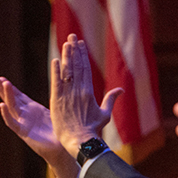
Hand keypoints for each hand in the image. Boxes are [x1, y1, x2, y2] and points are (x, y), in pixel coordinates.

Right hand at [0, 75, 67, 163]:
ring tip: (3, 83)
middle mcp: (25, 115)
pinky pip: (13, 123)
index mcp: (32, 109)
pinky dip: (6, 114)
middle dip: (1, 88)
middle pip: (11, 99)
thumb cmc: (59, 131)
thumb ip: (53, 100)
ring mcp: (24, 124)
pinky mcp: (24, 133)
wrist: (62, 149)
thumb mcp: (55, 111)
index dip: (10, 87)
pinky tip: (2, 105)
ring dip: (7, 95)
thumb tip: (60, 86)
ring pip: (12, 107)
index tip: (2, 77)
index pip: (18, 95)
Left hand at [50, 34, 122, 157]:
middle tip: (71, 36)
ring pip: (66, 72)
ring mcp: (67, 95)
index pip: (85, 69)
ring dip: (66, 56)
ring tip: (65, 43)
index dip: (82, 55)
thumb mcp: (105, 114)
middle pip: (76, 66)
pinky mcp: (57, 101)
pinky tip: (55, 61)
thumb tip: (121, 90)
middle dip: (74, 50)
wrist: (81, 140)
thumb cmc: (93, 130)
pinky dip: (55, 72)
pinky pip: (56, 83)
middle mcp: (78, 90)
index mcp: (89, 92)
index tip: (80, 44)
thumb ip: (111, 100)